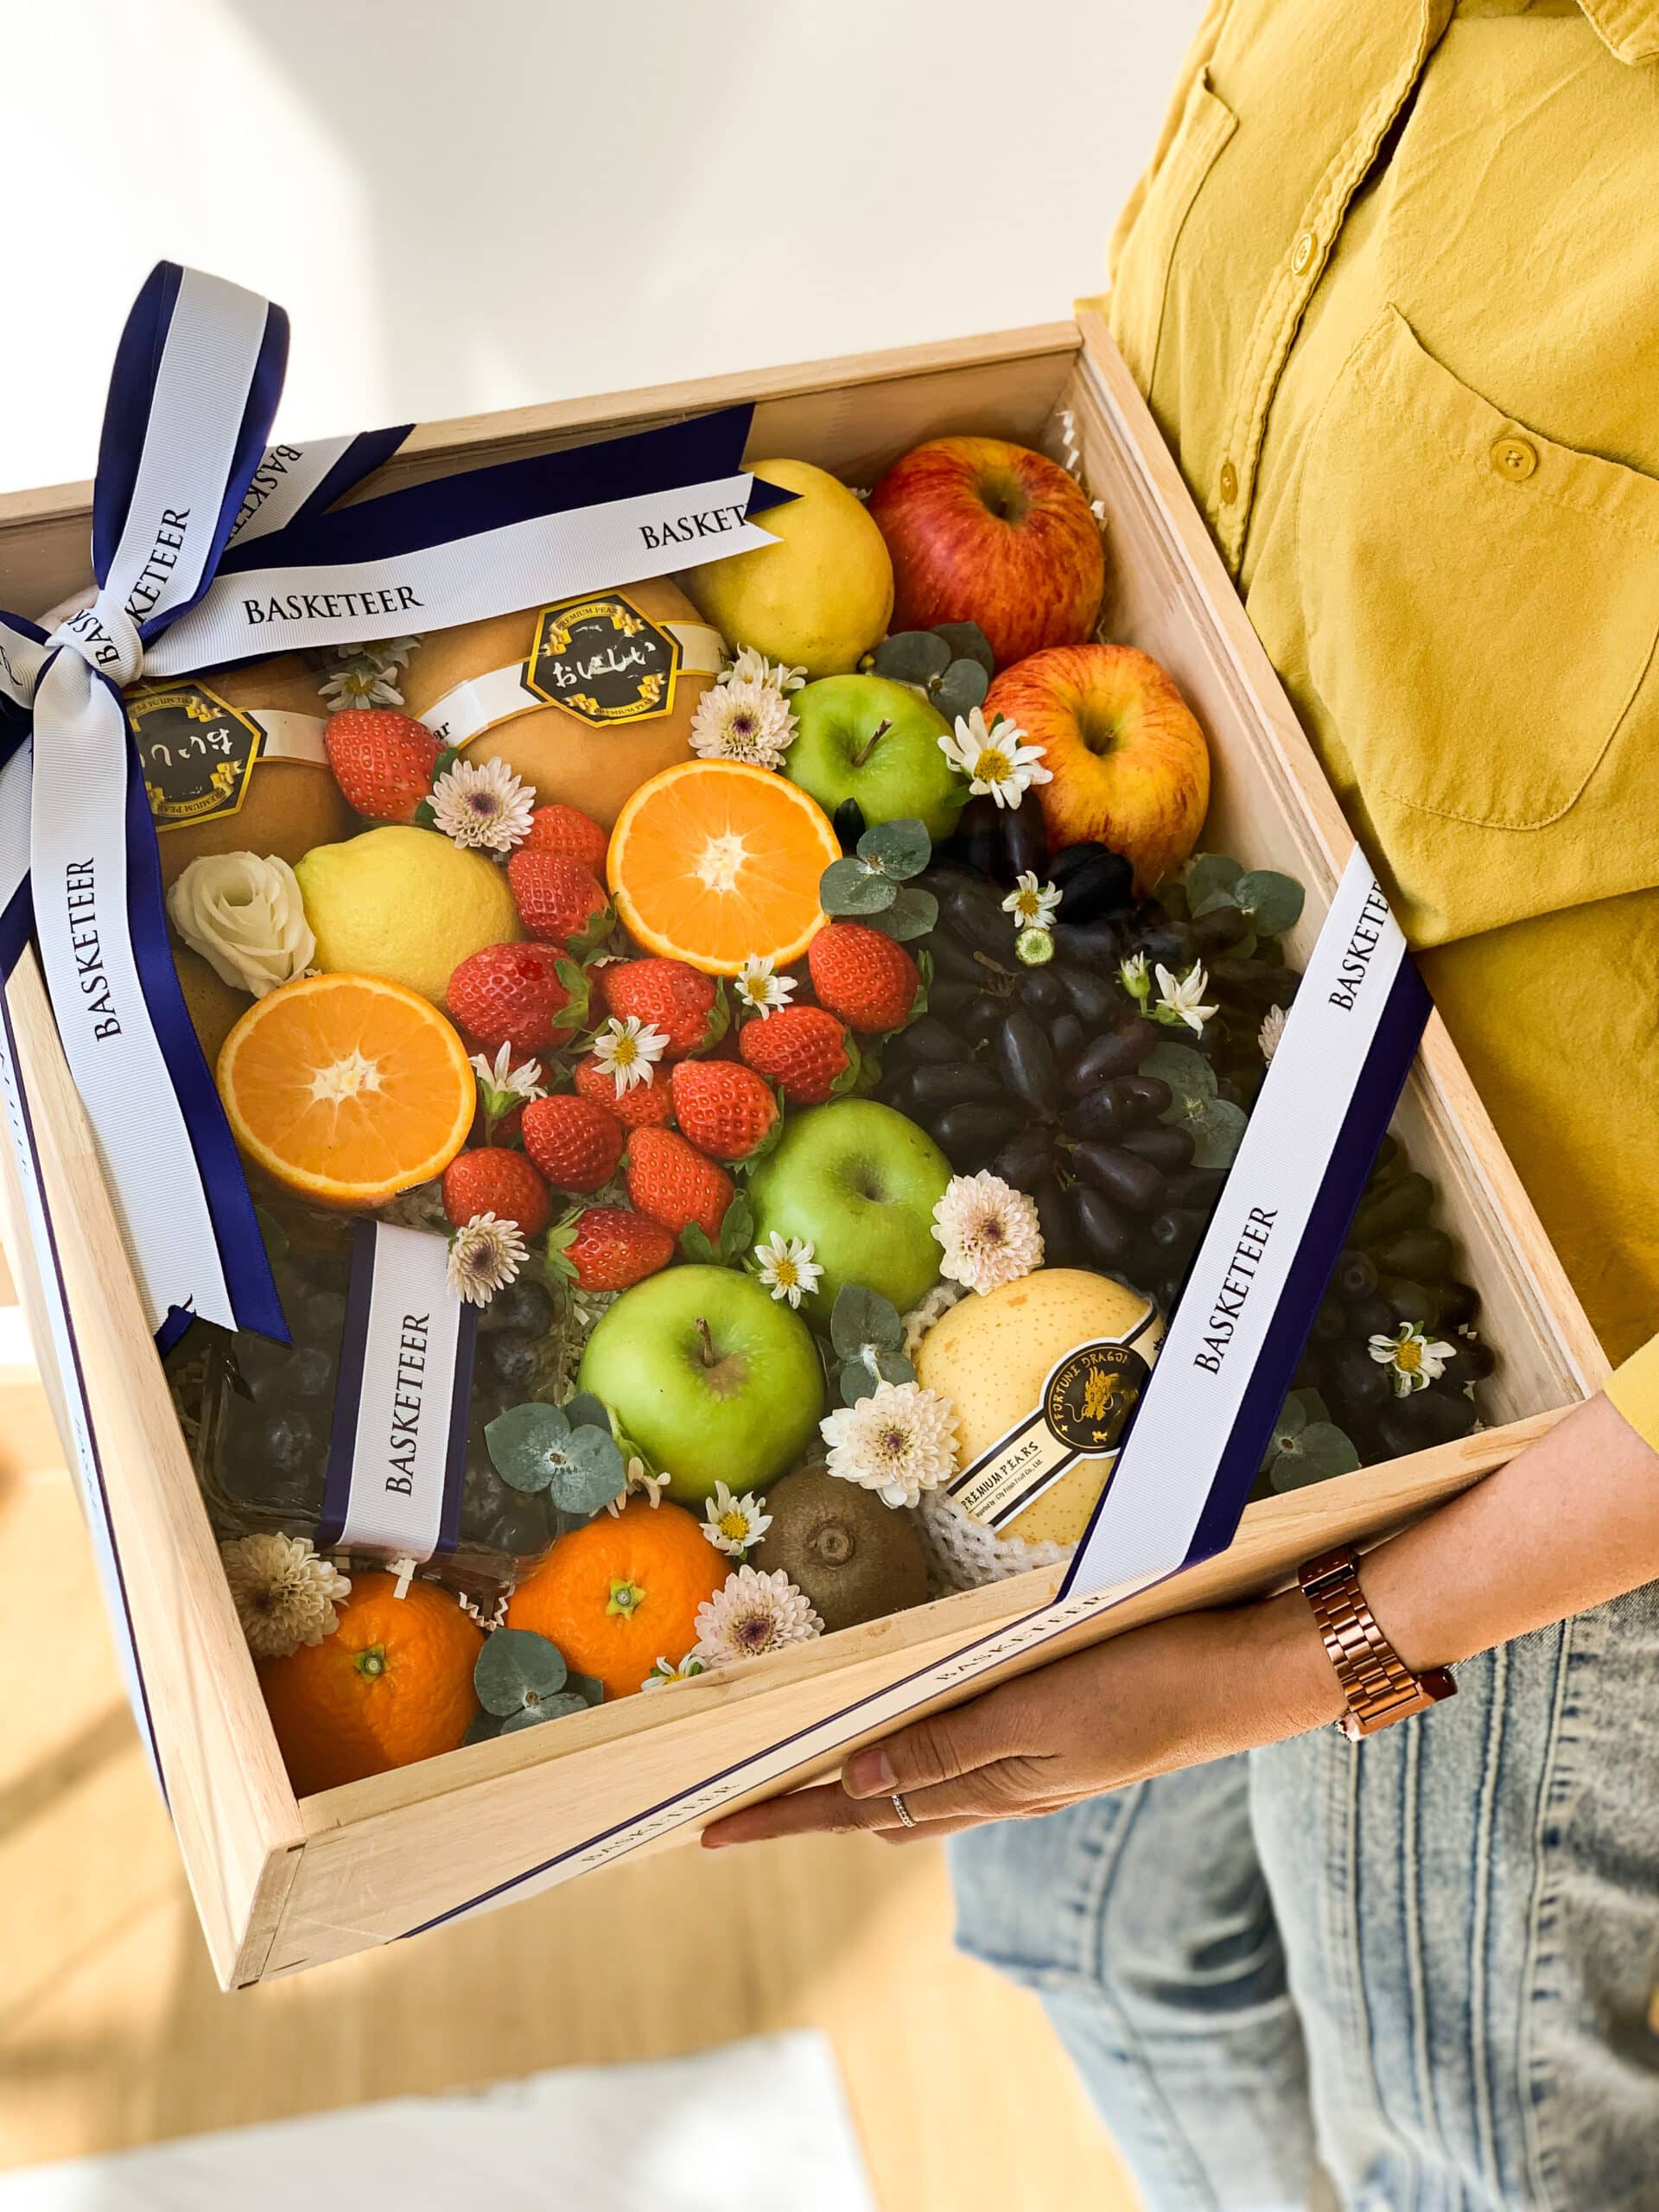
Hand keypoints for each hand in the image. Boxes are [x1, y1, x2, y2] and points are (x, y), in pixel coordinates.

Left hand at [702, 1588, 1343, 1849]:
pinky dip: (906, 1768)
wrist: (1240, 1680)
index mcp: (984, 1783)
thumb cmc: (1144, 1684)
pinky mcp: (1049, 1743)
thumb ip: (949, 1752)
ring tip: (791, 1791)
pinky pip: (954, 1769)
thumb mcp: (1039, 1715)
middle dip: (796, 1813)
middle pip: (871, 1807)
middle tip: (729, 1813)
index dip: (779, 1816)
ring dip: (846, 1795)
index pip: (854, 1810)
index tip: (707, 1830)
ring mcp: (1025, 1769)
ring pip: (912, 1794)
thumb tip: (855, 1793)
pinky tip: (898, 1753)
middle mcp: (995, 1786)